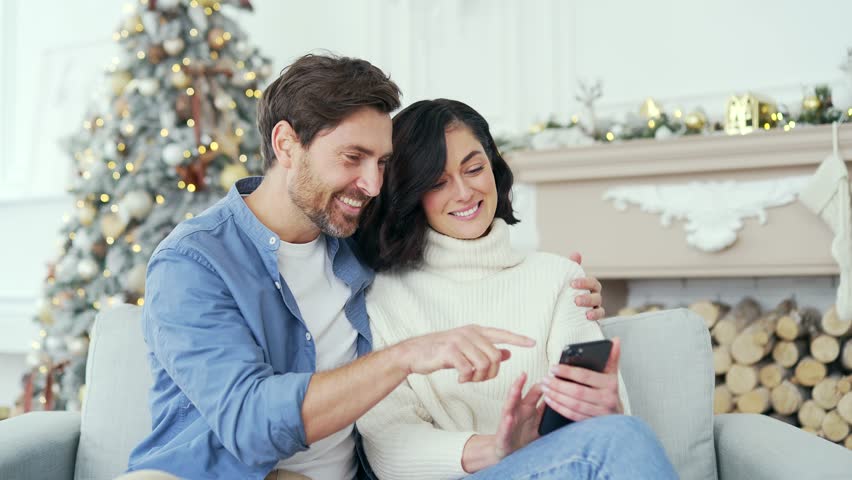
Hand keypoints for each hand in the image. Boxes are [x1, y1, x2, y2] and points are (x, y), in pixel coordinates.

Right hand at [395, 325, 535, 382]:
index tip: (533, 343)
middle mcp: (470, 333)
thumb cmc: (441, 352)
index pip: (502, 333)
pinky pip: (469, 370)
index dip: (518, 338)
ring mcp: (460, 340)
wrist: (415, 353)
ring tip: (467, 379)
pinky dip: (467, 378)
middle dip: (490, 373)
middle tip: (478, 379)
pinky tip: (459, 379)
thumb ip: (487, 350)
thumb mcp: (466, 349)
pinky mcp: (450, 351)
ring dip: (478, 378)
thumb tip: (508, 353)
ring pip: (484, 364)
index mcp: (476, 331)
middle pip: (495, 356)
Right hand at [494, 372, 544, 458]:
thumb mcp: (539, 422)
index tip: (550, 376)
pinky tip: (509, 418)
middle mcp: (517, 411)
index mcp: (527, 408)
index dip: (542, 384)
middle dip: (519, 384)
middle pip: (518, 394)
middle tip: (523, 374)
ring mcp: (509, 421)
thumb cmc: (523, 435)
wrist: (509, 452)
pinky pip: (505, 428)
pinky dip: (507, 423)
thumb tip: (564, 400)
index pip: (534, 392)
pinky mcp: (503, 434)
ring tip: (515, 388)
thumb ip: (548, 410)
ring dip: (511, 397)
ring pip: (508, 406)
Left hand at [541, 337, 622, 420]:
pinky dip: (559, 408)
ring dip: (556, 396)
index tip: (553, 368)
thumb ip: (612, 357)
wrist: (619, 416)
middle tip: (545, 379)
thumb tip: (615, 340)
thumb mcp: (612, 374)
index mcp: (610, 384)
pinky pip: (573, 416)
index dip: (567, 371)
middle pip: (577, 392)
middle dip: (558, 385)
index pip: (585, 376)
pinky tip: (550, 400)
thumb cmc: (610, 391)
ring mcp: (600, 413)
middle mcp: (606, 399)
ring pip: (574, 405)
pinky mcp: (592, 423)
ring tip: (545, 388)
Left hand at [568, 252, 604, 320]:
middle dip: (587, 297)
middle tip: (575, 300)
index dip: (584, 282)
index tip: (572, 284)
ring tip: (582, 310)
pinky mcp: (593, 320)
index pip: (591, 282)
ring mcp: (594, 309)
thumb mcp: (567, 281)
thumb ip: (572, 268)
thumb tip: (576, 254)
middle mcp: (594, 297)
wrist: (561, 313)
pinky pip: (599, 318)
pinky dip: (595, 316)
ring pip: (599, 307)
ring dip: (591, 308)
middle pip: (597, 295)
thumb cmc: (566, 294)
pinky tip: (588, 317)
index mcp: (588, 288)